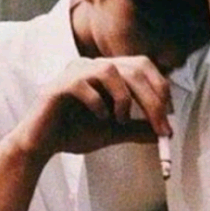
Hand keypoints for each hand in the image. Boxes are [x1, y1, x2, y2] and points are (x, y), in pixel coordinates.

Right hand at [12, 56, 170, 160]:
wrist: (41, 145)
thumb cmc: (75, 132)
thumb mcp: (114, 131)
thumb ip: (137, 128)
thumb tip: (164, 133)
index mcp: (108, 71)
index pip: (142, 66)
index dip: (160, 88)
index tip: (168, 117)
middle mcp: (93, 65)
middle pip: (133, 68)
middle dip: (151, 99)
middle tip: (160, 126)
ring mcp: (74, 72)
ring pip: (110, 70)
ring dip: (123, 98)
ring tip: (118, 120)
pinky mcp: (58, 86)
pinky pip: (83, 84)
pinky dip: (97, 103)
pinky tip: (98, 119)